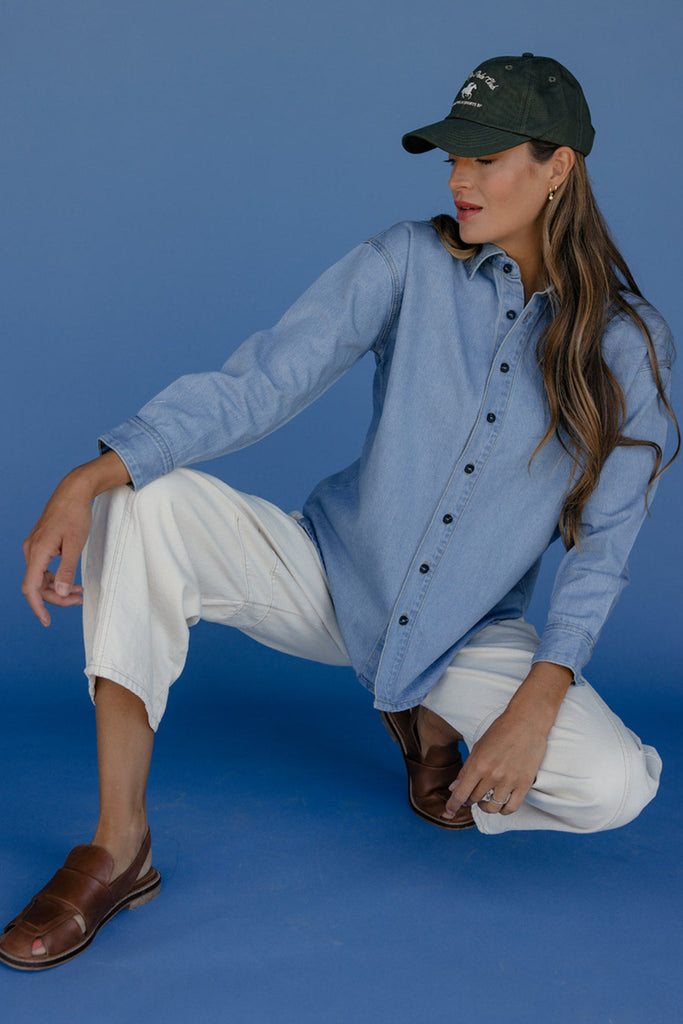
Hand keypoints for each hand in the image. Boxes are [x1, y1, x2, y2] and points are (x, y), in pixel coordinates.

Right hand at [21, 451, 129, 625]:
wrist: (74, 491)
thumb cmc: (76, 515)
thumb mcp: (76, 544)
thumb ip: (67, 570)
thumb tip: (62, 592)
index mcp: (37, 552)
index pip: (31, 587)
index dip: (38, 606)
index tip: (46, 621)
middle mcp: (31, 550)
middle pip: (37, 585)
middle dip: (56, 597)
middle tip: (79, 600)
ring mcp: (34, 547)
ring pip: (41, 577)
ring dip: (58, 588)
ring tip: (79, 592)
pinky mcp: (41, 544)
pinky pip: (44, 568)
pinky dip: (57, 577)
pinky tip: (72, 581)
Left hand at [443, 661, 572, 817]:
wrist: (526, 722)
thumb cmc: (500, 732)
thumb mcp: (478, 748)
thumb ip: (466, 770)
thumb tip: (453, 788)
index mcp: (478, 764)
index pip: (461, 793)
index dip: (452, 805)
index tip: (448, 811)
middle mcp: (493, 775)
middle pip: (475, 799)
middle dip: (470, 800)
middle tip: (471, 796)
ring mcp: (509, 781)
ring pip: (492, 807)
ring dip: (485, 807)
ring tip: (485, 800)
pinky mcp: (525, 784)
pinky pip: (511, 808)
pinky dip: (503, 810)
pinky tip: (500, 804)